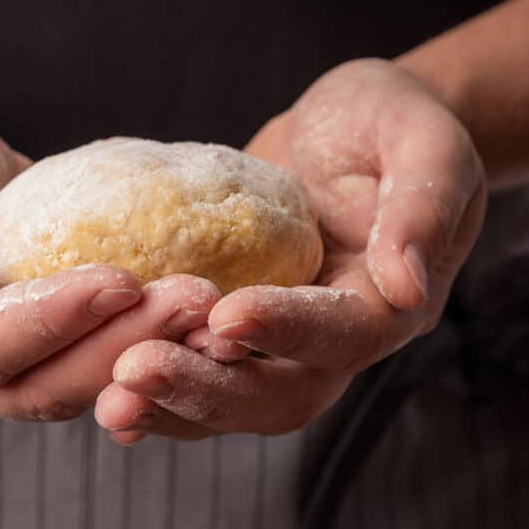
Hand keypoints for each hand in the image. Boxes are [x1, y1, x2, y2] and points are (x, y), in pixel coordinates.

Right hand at [0, 102, 244, 424]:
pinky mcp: (52, 351)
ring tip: (205, 308)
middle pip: (45, 383)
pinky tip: (197, 319)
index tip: (117, 280)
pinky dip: (151, 345)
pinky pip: (102, 359)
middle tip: (190, 299)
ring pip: (84, 383)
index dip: (51, 321)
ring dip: (150, 350)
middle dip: (122, 344)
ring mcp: (10, 369)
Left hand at [94, 58, 486, 441]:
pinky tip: (105, 393)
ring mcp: (280, 341)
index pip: (344, 335)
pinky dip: (159, 392)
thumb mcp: (423, 141)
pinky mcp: (235, 327)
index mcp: (387, 303)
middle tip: (136, 373)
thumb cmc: (386, 123)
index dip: (288, 330)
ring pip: (233, 400)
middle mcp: (332, 339)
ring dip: (172, 405)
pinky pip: (199, 370)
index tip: (227, 314)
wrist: (344, 130)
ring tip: (110, 399)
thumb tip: (405, 281)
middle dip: (210, 389)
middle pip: (280, 393)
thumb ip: (423, 206)